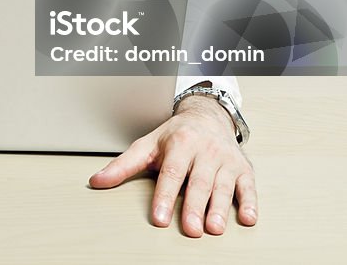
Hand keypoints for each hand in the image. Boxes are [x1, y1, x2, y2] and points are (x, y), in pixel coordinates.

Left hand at [89, 96, 257, 236]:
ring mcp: (226, 160)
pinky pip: (248, 187)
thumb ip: (123, 165)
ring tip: (214, 229)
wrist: (208, 117)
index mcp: (180, 143)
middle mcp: (205, 151)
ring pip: (223, 187)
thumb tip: (96, 181)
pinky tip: (247, 219)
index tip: (160, 218)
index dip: (165, 196)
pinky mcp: (243, 169)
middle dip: (195, 207)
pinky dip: (250, 203)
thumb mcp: (147, 145)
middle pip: (199, 182)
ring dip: (220, 209)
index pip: (172, 173)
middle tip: (191, 230)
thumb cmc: (176, 136)